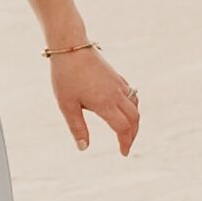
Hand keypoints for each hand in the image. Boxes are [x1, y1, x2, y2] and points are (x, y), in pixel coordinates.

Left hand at [47, 42, 140, 156]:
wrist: (71, 47)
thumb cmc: (65, 77)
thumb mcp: (67, 106)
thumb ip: (77, 128)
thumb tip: (84, 148)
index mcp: (105, 103)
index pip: (123, 128)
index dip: (125, 142)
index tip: (123, 153)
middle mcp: (116, 94)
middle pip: (135, 118)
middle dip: (133, 134)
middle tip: (126, 146)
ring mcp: (118, 84)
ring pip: (135, 106)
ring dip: (134, 121)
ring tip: (127, 131)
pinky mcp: (116, 77)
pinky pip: (131, 95)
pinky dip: (132, 107)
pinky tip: (123, 109)